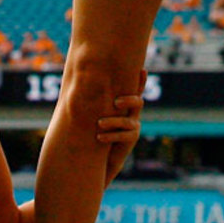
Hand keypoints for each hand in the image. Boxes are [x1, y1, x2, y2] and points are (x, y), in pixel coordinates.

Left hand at [98, 70, 145, 185]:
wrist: (104, 153)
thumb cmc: (97, 126)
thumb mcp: (99, 111)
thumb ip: (98, 99)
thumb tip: (81, 80)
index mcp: (127, 102)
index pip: (135, 89)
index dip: (141, 80)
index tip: (142, 69)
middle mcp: (133, 112)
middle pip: (138, 102)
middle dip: (128, 100)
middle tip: (115, 102)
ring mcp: (134, 125)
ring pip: (127, 121)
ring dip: (112, 122)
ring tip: (99, 124)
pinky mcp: (132, 138)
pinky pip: (123, 136)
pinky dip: (110, 135)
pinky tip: (99, 137)